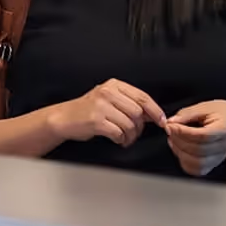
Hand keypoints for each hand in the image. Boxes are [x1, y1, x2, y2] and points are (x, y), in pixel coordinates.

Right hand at [47, 80, 163, 146]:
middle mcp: (107, 93)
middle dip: (140, 127)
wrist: (63, 118)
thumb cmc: (88, 110)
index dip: (155, 111)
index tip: (161, 121)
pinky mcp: (96, 121)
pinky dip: (121, 139)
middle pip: (138, 112)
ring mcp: (101, 106)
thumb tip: (153, 114)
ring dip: (131, 136)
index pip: (142, 97)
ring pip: (130, 124)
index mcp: (114, 85)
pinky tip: (117, 140)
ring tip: (126, 139)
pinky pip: (118, 133)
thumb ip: (129, 103)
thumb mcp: (108, 99)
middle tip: (134, 134)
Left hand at [165, 100, 225, 175]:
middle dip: (178, 141)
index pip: (203, 136)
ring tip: (173, 139)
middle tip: (169, 130)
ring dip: (179, 152)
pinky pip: (196, 170)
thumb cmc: (220, 114)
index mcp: (225, 129)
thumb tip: (170, 122)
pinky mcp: (213, 164)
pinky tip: (179, 149)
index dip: (183, 132)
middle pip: (198, 150)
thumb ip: (187, 114)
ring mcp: (220, 157)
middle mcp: (225, 146)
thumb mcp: (205, 107)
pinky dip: (184, 162)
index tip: (170, 126)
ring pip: (197, 163)